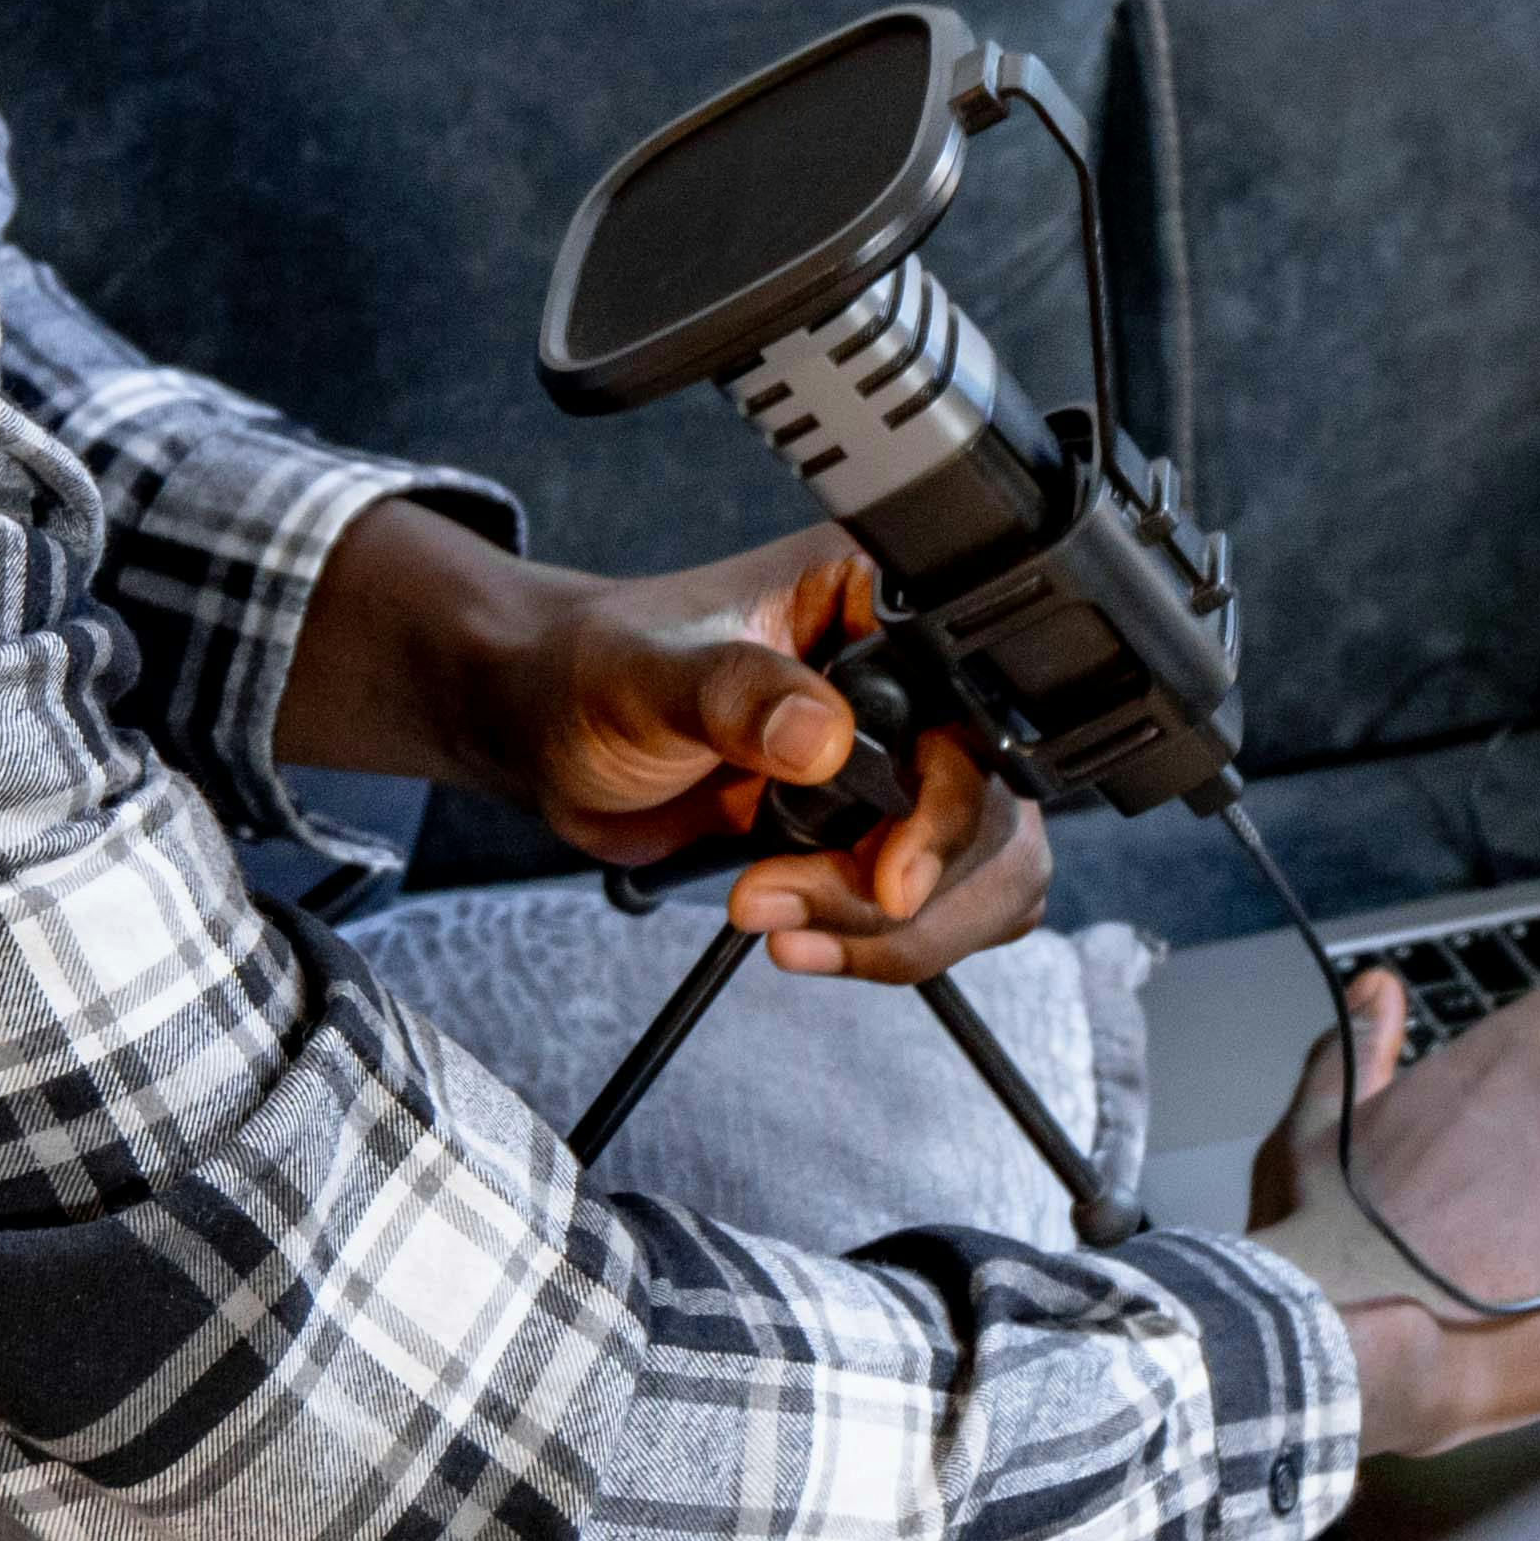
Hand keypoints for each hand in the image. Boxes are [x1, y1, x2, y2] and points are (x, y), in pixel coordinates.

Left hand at [281, 507, 1043, 985]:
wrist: (543, 730)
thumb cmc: (584, 673)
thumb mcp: (645, 674)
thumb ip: (734, 694)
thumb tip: (823, 736)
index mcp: (882, 597)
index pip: (977, 711)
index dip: (948, 803)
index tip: (889, 872)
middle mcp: (915, 675)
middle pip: (996, 810)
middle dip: (899, 886)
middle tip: (789, 904)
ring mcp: (905, 759)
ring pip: (986, 872)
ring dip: (896, 929)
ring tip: (784, 927)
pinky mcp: (880, 828)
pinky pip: (941, 907)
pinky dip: (885, 943)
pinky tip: (802, 937)